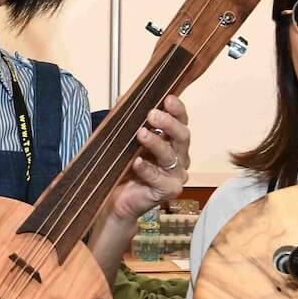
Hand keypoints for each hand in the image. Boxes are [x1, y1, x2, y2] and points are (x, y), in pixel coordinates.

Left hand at [105, 96, 190, 223]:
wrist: (115, 200)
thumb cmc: (123, 169)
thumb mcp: (125, 141)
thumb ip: (129, 122)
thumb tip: (123, 98)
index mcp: (172, 141)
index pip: (181, 121)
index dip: (177, 109)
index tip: (167, 98)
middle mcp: (179, 157)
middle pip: (183, 136)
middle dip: (168, 123)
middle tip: (152, 114)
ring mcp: (175, 175)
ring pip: (171, 156)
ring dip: (156, 143)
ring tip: (141, 134)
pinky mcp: (168, 191)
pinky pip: (159, 179)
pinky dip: (147, 169)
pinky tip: (136, 162)